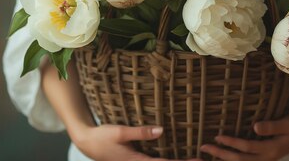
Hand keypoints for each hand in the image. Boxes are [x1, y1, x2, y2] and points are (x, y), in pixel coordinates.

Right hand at [73, 124, 202, 160]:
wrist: (87, 142)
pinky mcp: (134, 160)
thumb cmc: (102, 137)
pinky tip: (172, 155)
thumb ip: (140, 132)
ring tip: (190, 158)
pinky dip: (164, 160)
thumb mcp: (120, 132)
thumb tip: (161, 130)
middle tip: (201, 160)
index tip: (196, 160)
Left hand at [200, 75, 288, 160]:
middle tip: (204, 146)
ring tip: (207, 149)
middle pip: (240, 159)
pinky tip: (220, 151)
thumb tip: (255, 128)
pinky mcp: (262, 154)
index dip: (232, 143)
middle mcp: (266, 156)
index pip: (248, 148)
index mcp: (272, 149)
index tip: (217, 136)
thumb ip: (273, 126)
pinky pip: (244, 159)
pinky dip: (231, 157)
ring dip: (224, 157)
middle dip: (221, 154)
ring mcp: (264, 157)